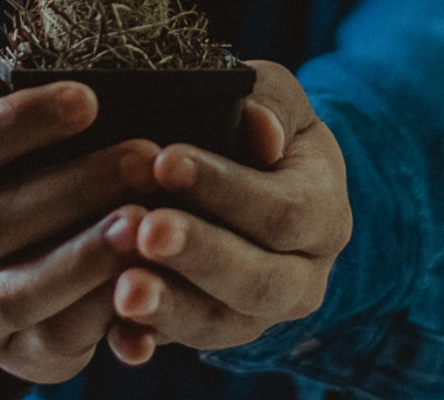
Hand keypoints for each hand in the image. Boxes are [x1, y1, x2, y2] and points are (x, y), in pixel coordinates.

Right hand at [0, 54, 155, 382]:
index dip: (14, 125)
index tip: (86, 100)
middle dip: (72, 188)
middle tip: (145, 156)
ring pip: (18, 292)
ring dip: (86, 256)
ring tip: (144, 220)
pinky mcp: (13, 354)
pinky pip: (58, 338)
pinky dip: (103, 308)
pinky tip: (146, 274)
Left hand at [104, 61, 352, 363]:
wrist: (248, 182)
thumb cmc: (256, 128)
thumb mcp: (273, 99)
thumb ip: (270, 103)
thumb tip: (259, 131)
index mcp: (324, 216)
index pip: (284, 210)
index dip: (227, 189)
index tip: (167, 159)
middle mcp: (301, 278)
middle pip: (259, 280)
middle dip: (200, 255)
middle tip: (145, 229)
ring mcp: (256, 315)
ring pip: (221, 323)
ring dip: (170, 308)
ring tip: (123, 289)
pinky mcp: (210, 332)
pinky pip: (179, 344)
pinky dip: (147, 342)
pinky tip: (119, 337)